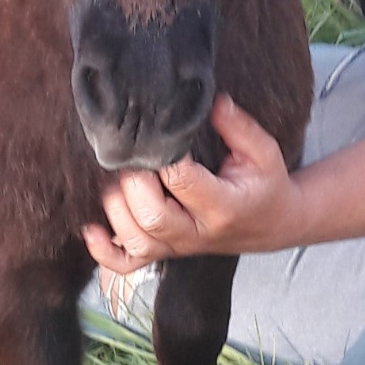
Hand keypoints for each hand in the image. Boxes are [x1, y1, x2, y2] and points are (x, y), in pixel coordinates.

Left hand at [82, 93, 301, 274]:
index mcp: (222, 206)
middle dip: (134, 182)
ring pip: (135, 240)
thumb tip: (212, 100)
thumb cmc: (265, 184)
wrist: (273, 224)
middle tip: (135, 157)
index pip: (181, 181)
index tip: (160, 135)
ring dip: (116, 209)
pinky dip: (104, 252)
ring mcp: (178, 247)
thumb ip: (238, 126)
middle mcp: (196, 232)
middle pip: (151, 216)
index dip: (162, 155)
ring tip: (120, 181)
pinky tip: (91, 229)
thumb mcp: (263, 152)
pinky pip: (127, 264)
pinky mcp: (165, 254)